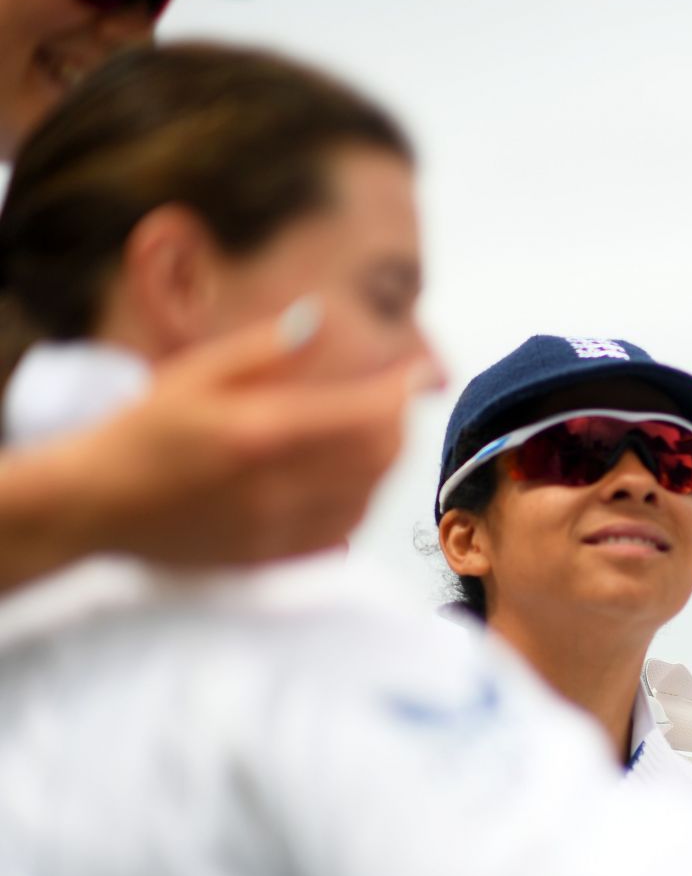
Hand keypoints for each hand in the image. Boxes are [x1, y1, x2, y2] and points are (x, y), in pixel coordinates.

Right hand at [68, 300, 431, 566]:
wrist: (94, 505)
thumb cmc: (142, 430)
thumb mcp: (196, 373)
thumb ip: (265, 349)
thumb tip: (320, 318)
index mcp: (259, 432)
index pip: (363, 414)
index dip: (399, 390)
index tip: (414, 371)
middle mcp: (276, 485)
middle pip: (377, 458)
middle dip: (397, 425)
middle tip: (392, 401)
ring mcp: (277, 528)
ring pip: (368, 497)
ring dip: (382, 464)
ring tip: (371, 434)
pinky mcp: (272, 557)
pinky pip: (343, 532)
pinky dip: (360, 501)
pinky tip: (347, 479)